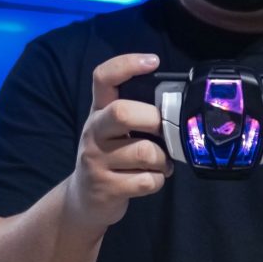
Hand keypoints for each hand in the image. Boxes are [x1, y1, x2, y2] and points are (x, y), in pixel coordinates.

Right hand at [66, 53, 173, 229]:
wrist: (84, 201)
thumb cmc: (110, 157)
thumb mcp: (114, 131)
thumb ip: (137, 113)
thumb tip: (178, 103)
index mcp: (98, 111)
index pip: (103, 77)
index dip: (127, 64)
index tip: (154, 60)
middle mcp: (93, 131)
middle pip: (123, 112)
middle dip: (154, 121)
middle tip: (164, 132)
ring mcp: (95, 161)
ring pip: (145, 152)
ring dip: (162, 159)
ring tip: (160, 162)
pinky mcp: (105, 188)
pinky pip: (147, 180)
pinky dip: (158, 181)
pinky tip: (151, 179)